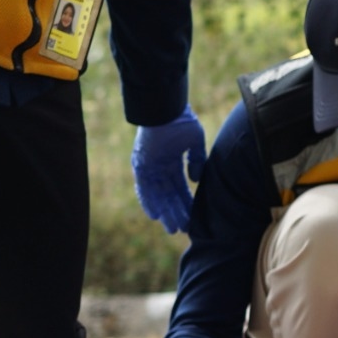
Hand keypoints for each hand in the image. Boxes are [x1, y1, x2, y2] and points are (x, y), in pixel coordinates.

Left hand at [131, 109, 205, 233]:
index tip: (194, 217)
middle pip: (168, 194)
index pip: (179, 187)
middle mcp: (159, 166)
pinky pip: (143, 187)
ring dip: (165, 211)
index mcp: (172, 160)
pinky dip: (148, 201)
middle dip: (176, 212)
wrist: (166, 107)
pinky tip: (156, 215)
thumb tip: (196, 180)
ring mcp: (148, 166)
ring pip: (157, 194)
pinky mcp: (140, 165)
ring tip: (173, 227)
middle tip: (183, 229)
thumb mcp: (195, 142)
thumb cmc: (182, 120)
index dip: (186, 202)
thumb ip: (197, 160)